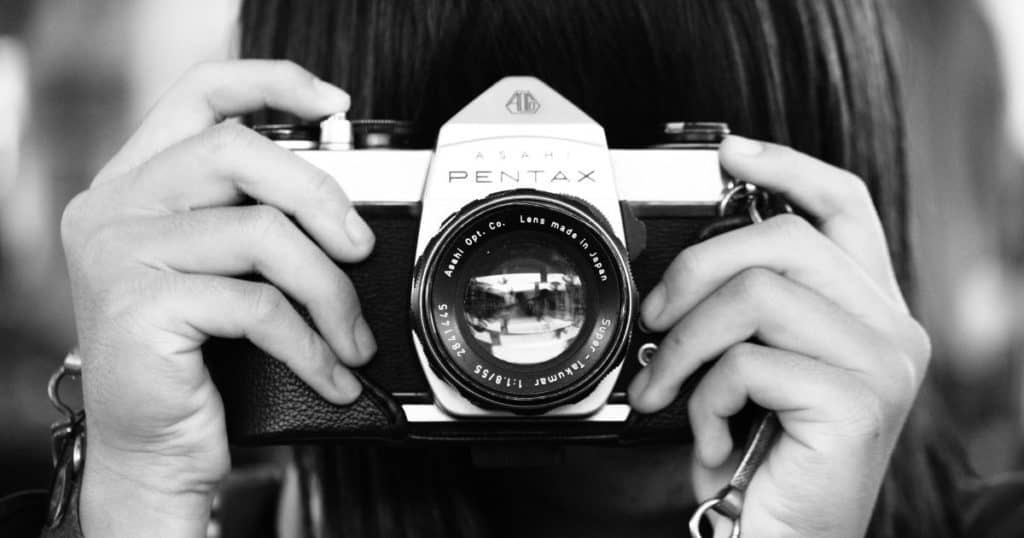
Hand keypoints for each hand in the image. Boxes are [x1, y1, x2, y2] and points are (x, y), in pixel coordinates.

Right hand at [61, 60, 374, 536]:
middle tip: (359, 248)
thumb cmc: (193, 359)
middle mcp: (117, 207)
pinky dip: (311, 344)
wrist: (150, 448)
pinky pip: (258, 306)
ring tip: (352, 336)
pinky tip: (330, 371)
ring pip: (261, 234)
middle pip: (238, 152)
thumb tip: (340, 199)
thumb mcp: (220, 271)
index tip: (334, 104)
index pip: (201, 94)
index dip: (272, 83)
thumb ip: (252, 216)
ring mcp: (120, 254)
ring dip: (329, 291)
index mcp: (137, 182)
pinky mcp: (140, 308)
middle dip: (321, 198)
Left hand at [628, 136, 930, 536]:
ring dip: (684, 346)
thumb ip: (747, 310)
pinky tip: (710, 437)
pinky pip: (747, 362)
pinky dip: (704, 400)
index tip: (729, 153)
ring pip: (756, 295)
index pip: (845, 206)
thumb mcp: (755, 370)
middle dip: (696, 269)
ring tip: (664, 391)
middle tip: (655, 319)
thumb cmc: (764, 460)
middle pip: (784, 238)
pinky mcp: (858, 402)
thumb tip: (684, 266)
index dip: (787, 166)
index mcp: (867, 310)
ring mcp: (881, 364)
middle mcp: (890, 329)